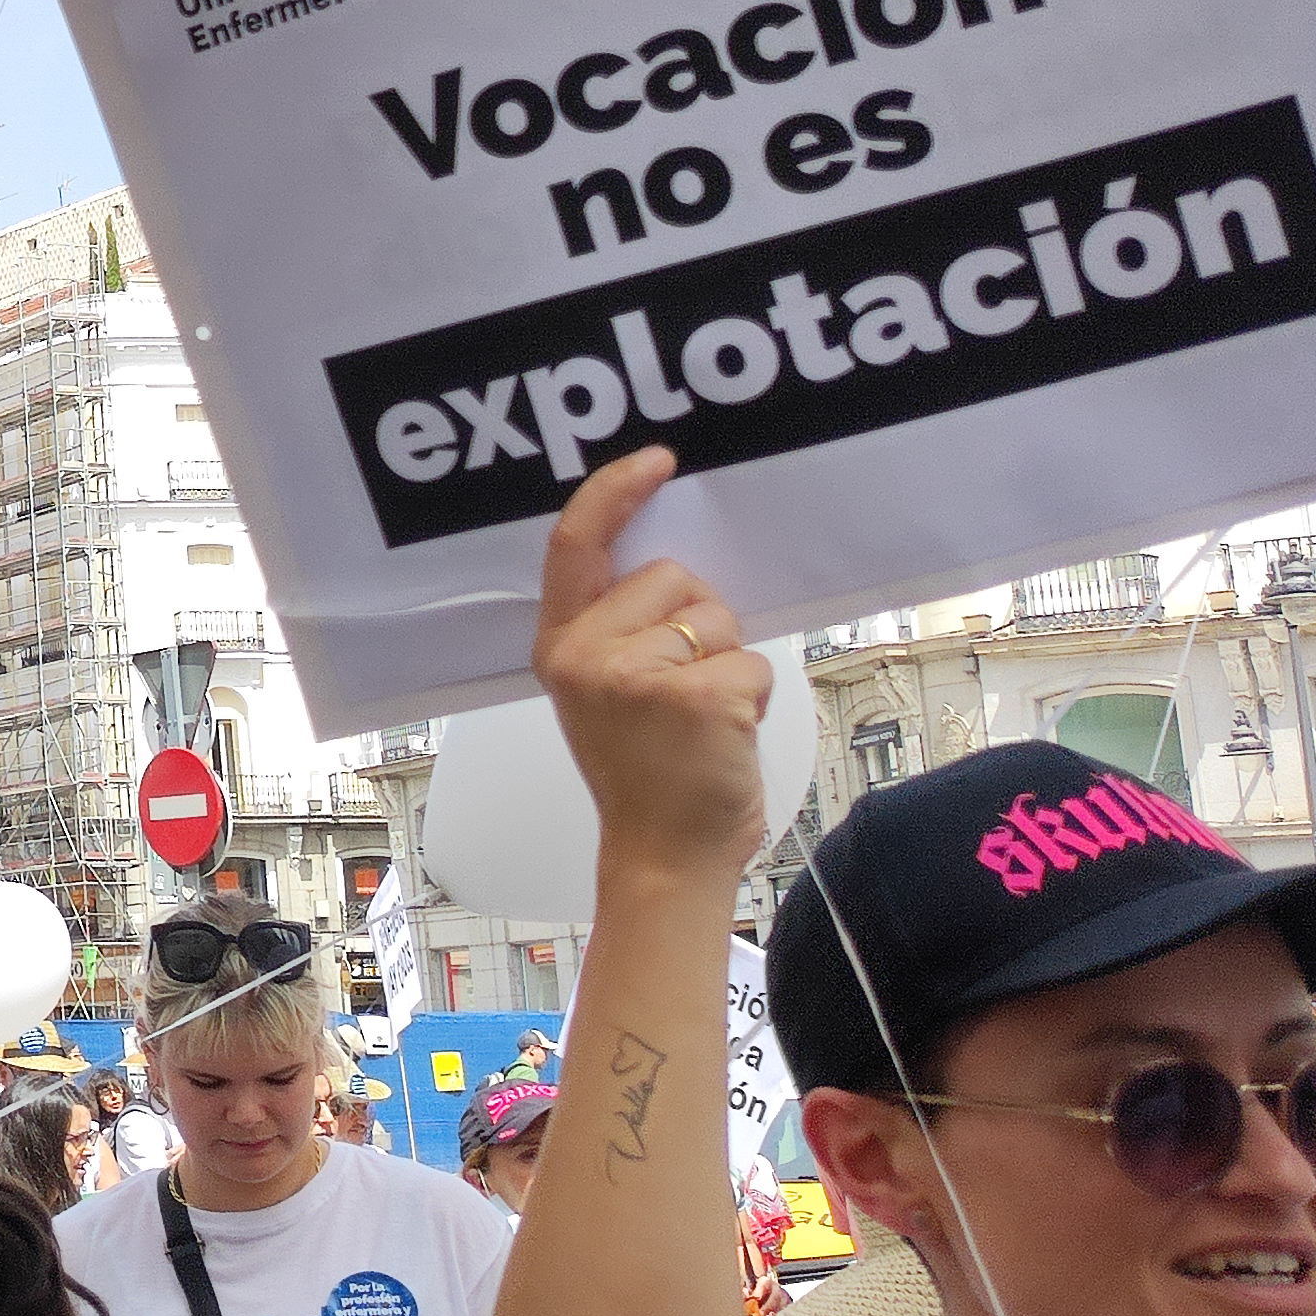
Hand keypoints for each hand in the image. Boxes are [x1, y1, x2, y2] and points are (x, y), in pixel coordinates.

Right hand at [533, 448, 775, 893]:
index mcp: (560, 645)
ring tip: (701, 719)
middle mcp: (586, 654)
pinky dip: (754, 697)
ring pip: (718, 618)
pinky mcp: (694, 697)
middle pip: (672, 576)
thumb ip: (619, 629)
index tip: (658, 460)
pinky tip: (724, 737)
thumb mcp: (602, 691)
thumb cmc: (646, 773)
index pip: (575, 544)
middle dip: (699, 620)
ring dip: (728, 661)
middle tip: (681, 692)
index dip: (614, 491)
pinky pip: (752, 662)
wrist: (663, 855)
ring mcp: (636, 675)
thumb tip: (677, 572)